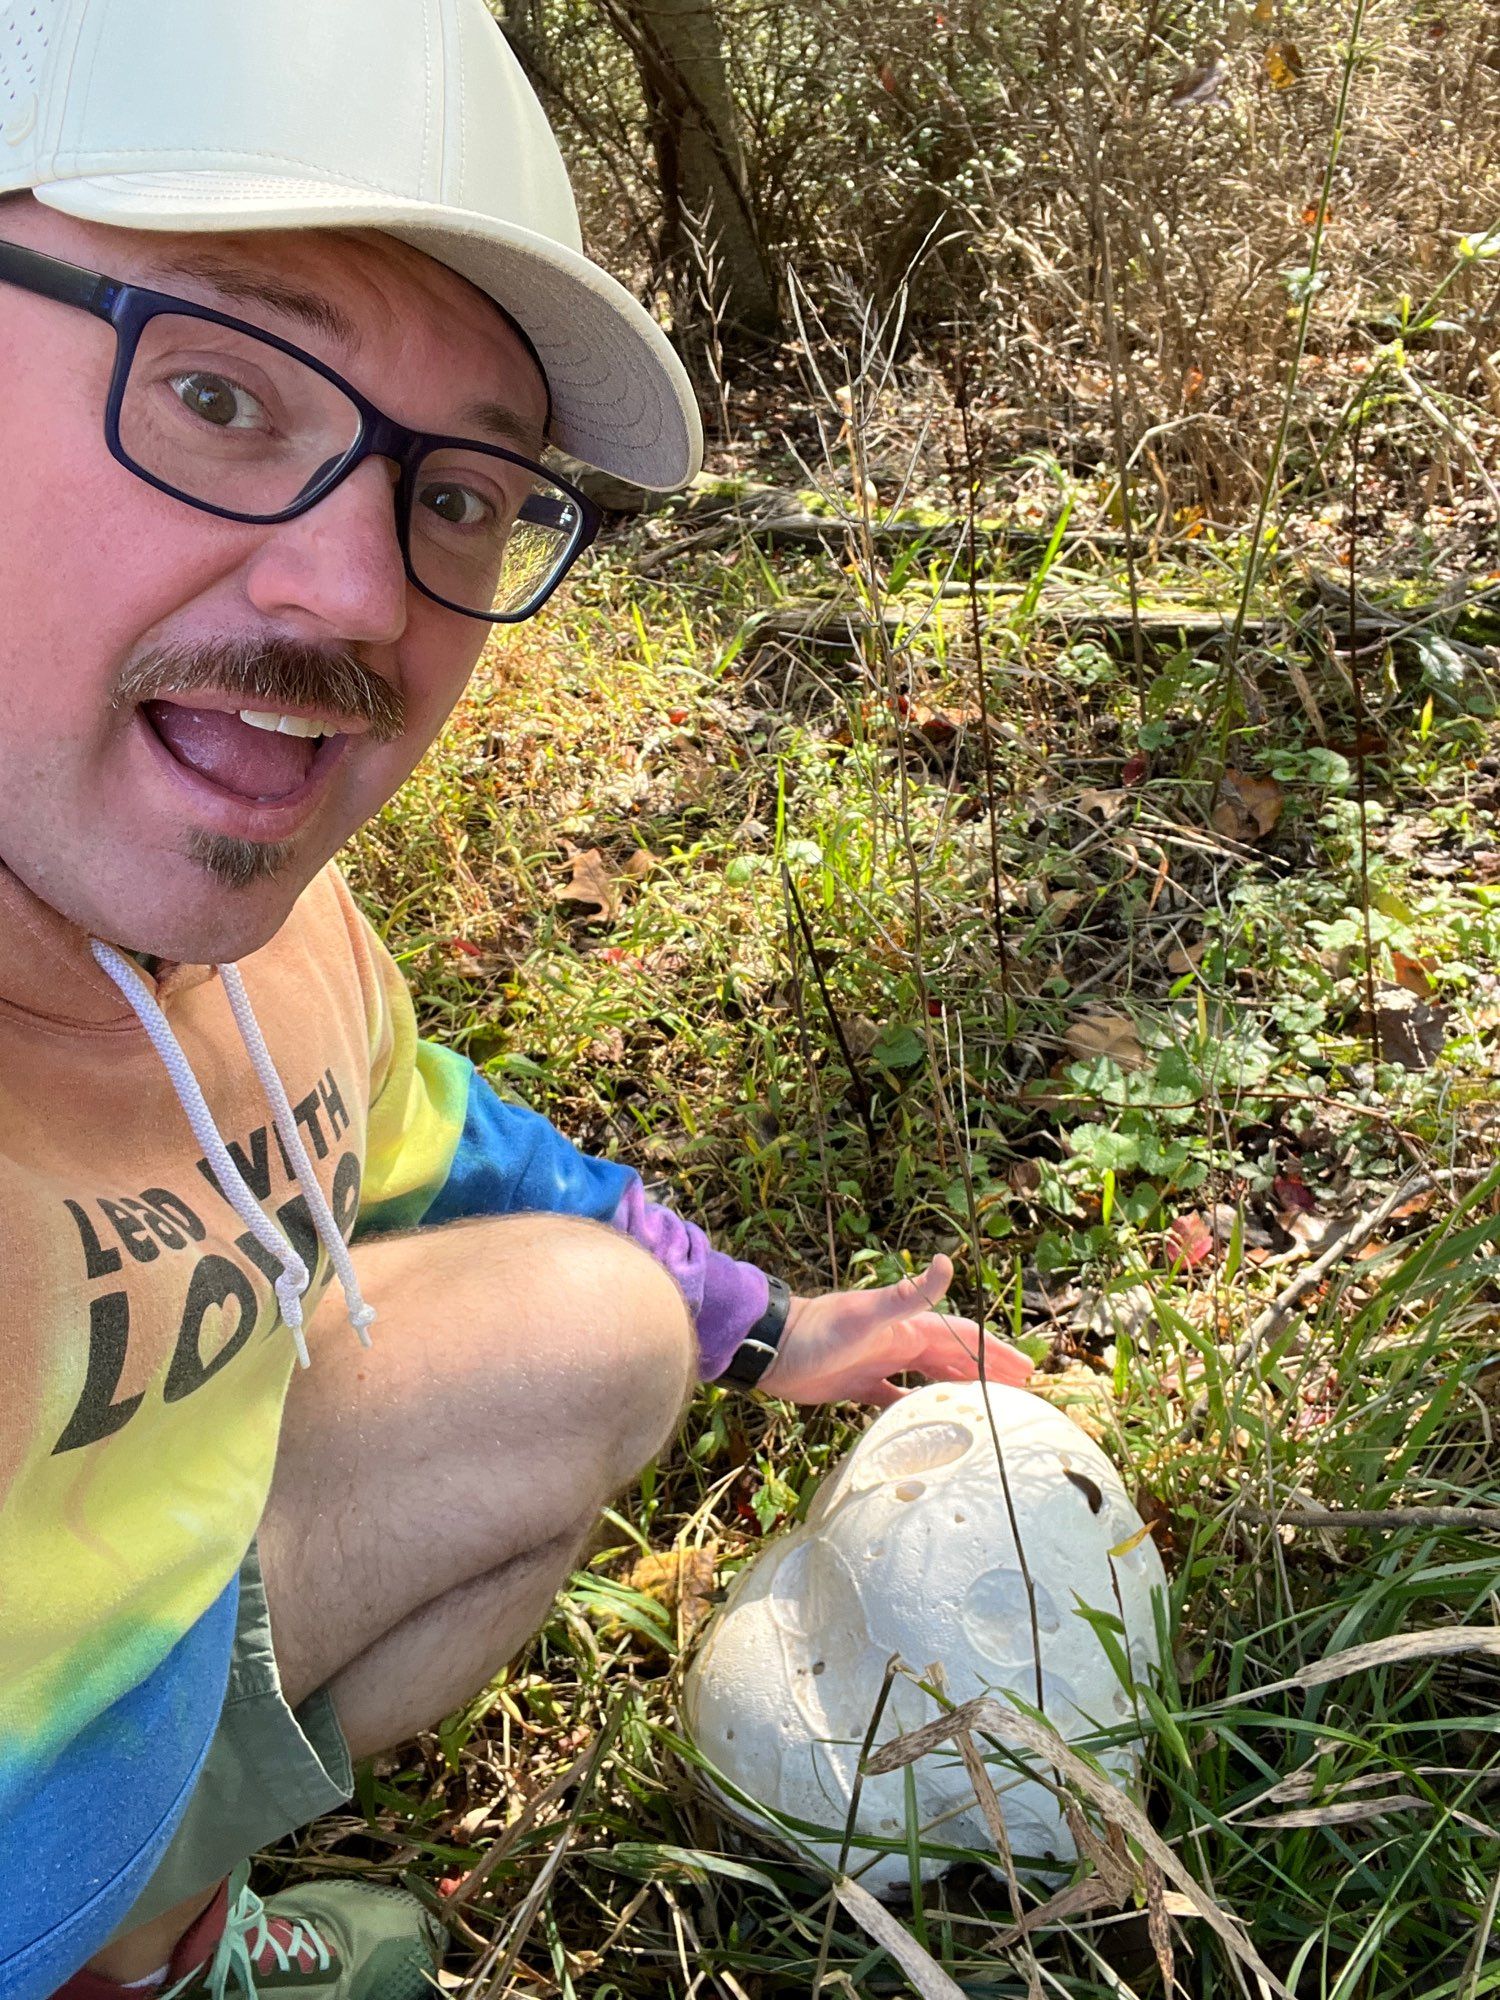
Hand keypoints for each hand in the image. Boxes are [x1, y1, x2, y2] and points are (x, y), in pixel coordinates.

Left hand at [757, 1254, 1033, 1407]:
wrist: (770, 1348)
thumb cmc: (817, 1332)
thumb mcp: (867, 1315)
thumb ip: (908, 1295)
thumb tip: (948, 1261)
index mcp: (906, 1328)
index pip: (962, 1338)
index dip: (993, 1351)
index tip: (1025, 1369)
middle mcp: (897, 1343)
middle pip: (953, 1359)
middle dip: (986, 1372)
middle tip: (1020, 1392)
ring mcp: (878, 1364)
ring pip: (929, 1379)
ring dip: (958, 1389)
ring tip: (986, 1407)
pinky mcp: (858, 1387)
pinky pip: (896, 1400)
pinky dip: (916, 1408)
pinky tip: (930, 1424)